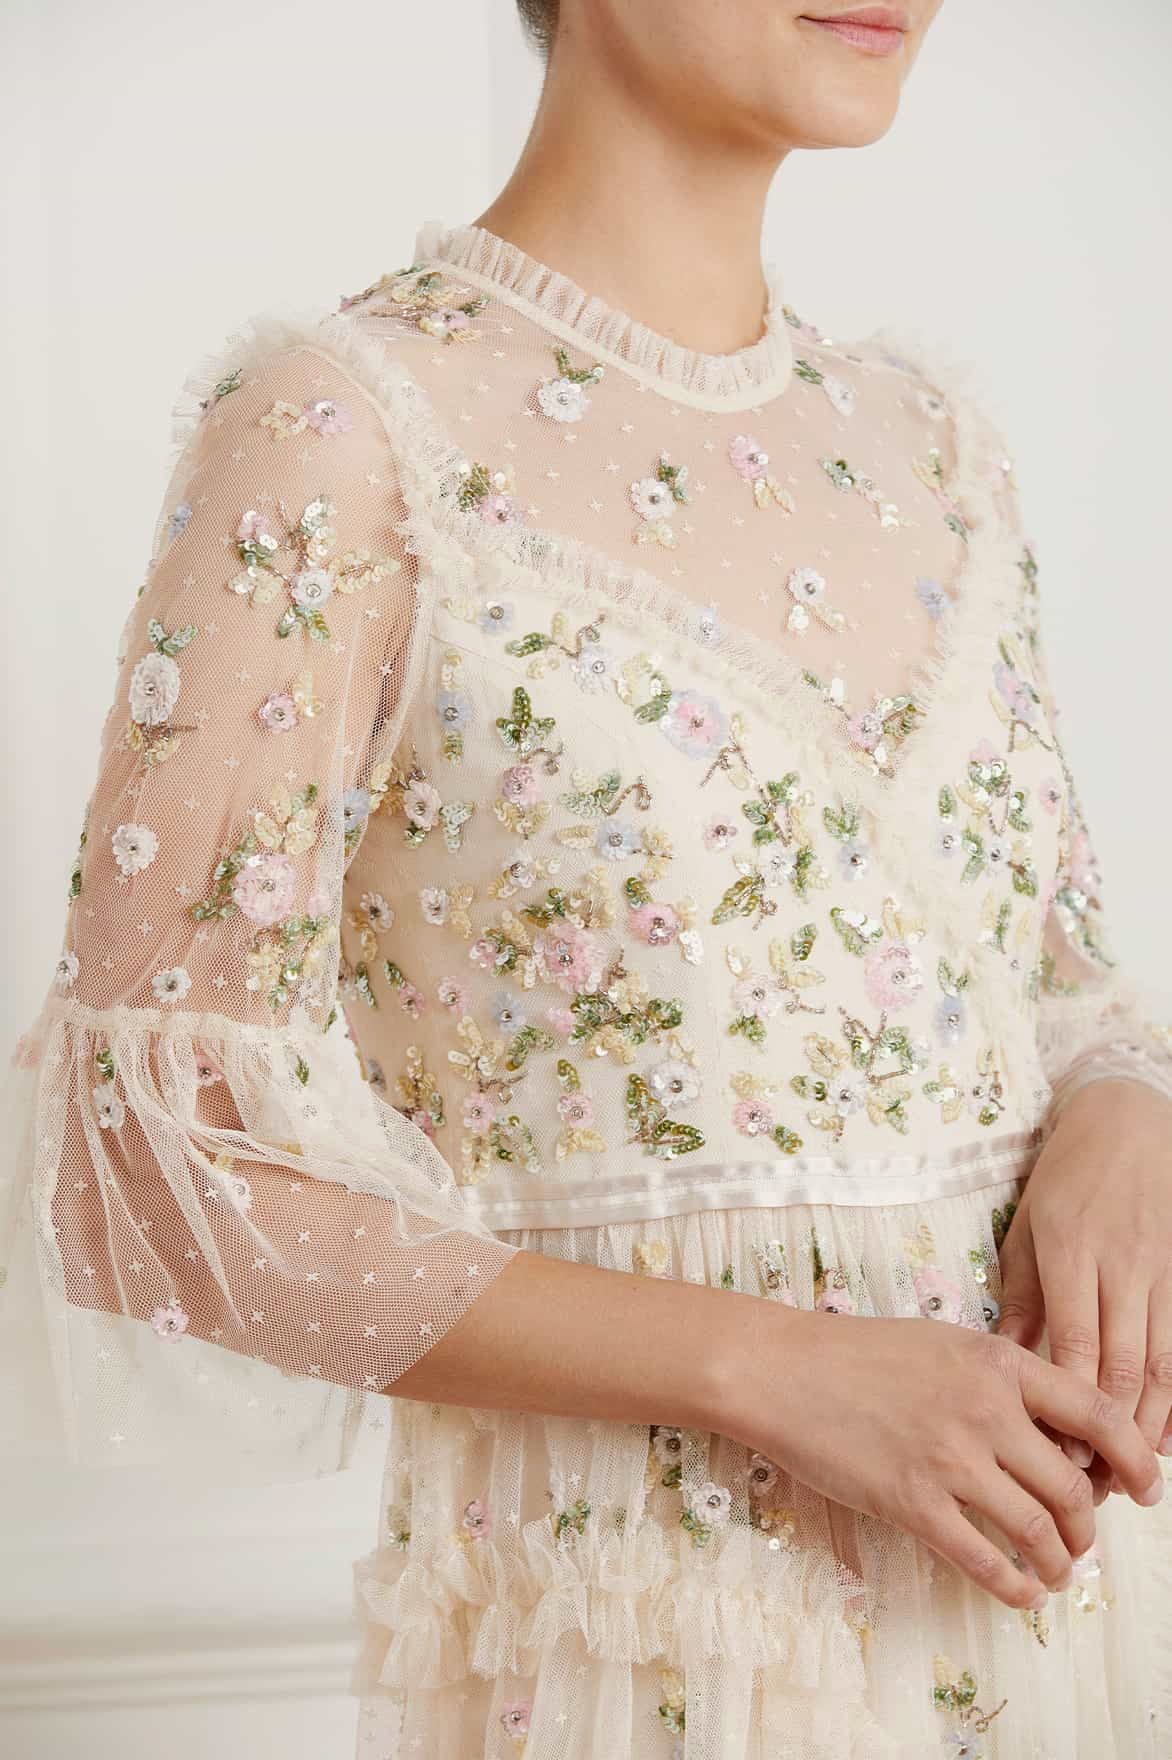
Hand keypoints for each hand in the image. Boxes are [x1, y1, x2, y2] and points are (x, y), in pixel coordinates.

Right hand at [722, 1307, 1162, 1610]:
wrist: (783, 1370)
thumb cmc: (859, 1354)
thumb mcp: (945, 1344)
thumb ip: (1001, 1381)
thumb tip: (1055, 1433)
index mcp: (998, 1363)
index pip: (1098, 1414)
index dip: (1137, 1459)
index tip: (1146, 1488)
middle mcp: (986, 1411)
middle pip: (1075, 1487)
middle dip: (1090, 1526)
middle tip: (1083, 1540)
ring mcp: (951, 1460)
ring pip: (1041, 1531)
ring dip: (1060, 1563)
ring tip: (1057, 1571)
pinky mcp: (913, 1503)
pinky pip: (986, 1562)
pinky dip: (1016, 1587)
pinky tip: (1022, 1593)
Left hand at [996, 1078, 1171, 1495]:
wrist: (1127, 1123)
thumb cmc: (1065, 1180)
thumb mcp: (1026, 1230)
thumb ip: (1020, 1297)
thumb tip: (1003, 1361)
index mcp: (1070, 1254)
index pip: (1078, 1346)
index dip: (1073, 1409)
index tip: (1059, 1456)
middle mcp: (1121, 1267)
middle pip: (1124, 1367)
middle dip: (1113, 1435)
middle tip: (1096, 1486)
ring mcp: (1160, 1271)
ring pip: (1164, 1363)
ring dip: (1151, 1424)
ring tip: (1134, 1473)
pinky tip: (1170, 1432)